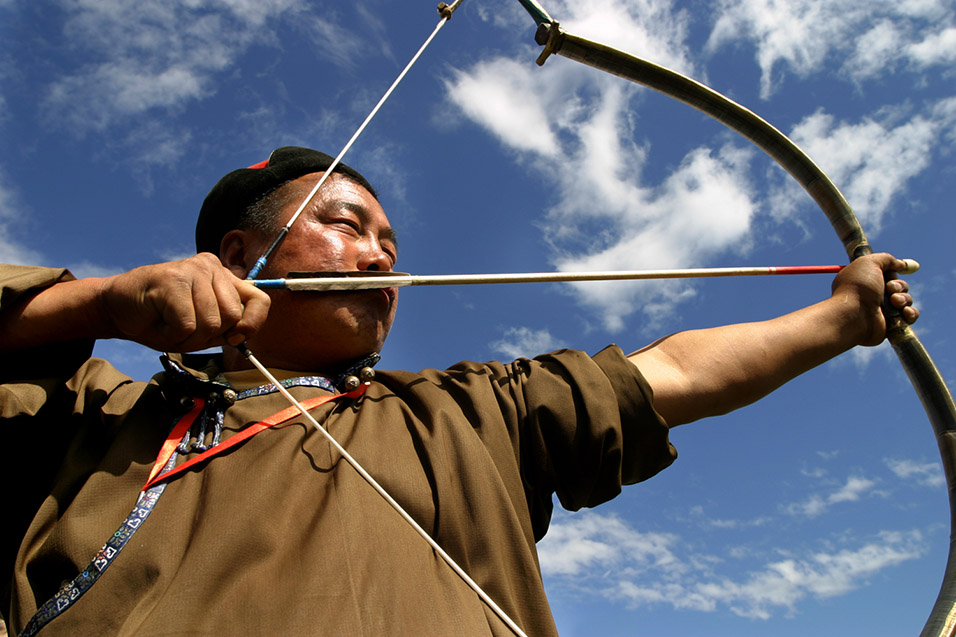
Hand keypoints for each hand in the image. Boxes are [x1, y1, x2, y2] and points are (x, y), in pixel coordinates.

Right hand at [98, 253, 270, 351]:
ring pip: (211, 322)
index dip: (253, 324)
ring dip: (188, 336)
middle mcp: (212, 267)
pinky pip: (187, 324)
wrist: (117, 309)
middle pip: (232, 316)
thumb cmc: (161, 320)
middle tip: (185, 328)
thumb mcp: (202, 328)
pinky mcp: (173, 279)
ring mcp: (193, 270)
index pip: (260, 300)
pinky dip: (173, 334)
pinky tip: (160, 320)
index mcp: (224, 278)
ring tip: (170, 323)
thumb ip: (227, 329)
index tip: (235, 337)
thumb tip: (242, 334)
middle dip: (208, 335)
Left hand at [830, 253, 918, 346]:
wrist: (854, 316)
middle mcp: (873, 296)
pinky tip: (904, 313)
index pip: (887, 274)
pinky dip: (910, 313)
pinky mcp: (891, 325)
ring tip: (894, 302)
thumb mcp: (869, 263)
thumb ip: (886, 259)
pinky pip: (910, 316)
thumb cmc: (858, 288)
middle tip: (889, 289)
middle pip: (899, 286)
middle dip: (899, 286)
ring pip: (906, 300)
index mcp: (866, 282)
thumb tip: (901, 264)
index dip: (892, 273)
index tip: (891, 273)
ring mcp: (882, 311)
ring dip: (904, 299)